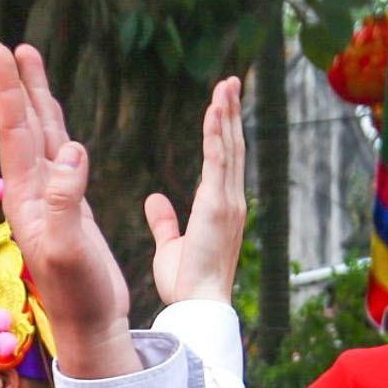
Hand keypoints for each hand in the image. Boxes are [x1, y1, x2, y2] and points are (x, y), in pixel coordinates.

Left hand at [0, 42, 138, 378]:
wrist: (89, 328)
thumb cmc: (77, 296)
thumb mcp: (68, 250)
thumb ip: (66, 202)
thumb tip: (73, 152)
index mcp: (27, 196)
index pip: (15, 130)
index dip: (5, 88)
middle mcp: (33, 193)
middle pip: (23, 124)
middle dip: (14, 83)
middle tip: (3, 45)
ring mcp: (52, 199)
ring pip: (43, 135)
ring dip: (35, 99)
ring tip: (28, 63)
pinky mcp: (72, 208)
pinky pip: (62, 157)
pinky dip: (59, 130)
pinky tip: (59, 122)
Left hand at [145, 77, 246, 307]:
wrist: (197, 306)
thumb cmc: (186, 283)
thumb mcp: (171, 246)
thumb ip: (165, 220)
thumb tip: (155, 198)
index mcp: (221, 207)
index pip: (223, 159)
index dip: (223, 130)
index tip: (221, 103)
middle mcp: (230, 200)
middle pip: (232, 145)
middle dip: (232, 112)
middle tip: (231, 81)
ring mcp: (227, 202)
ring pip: (228, 147)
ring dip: (227, 114)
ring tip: (227, 85)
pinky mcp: (217, 207)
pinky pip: (217, 162)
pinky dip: (216, 134)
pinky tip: (214, 110)